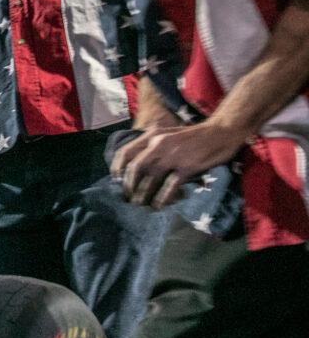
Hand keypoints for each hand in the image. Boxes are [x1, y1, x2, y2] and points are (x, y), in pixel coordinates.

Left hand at [110, 121, 245, 208]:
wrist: (221, 132)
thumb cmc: (193, 136)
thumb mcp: (168, 135)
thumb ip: (152, 147)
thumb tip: (137, 167)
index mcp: (152, 136)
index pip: (126, 151)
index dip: (117, 167)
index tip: (116, 179)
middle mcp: (159, 144)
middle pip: (135, 167)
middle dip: (129, 185)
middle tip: (128, 197)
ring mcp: (173, 156)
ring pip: (150, 178)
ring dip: (143, 194)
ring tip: (140, 204)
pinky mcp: (187, 167)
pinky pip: (169, 186)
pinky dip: (162, 198)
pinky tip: (159, 205)